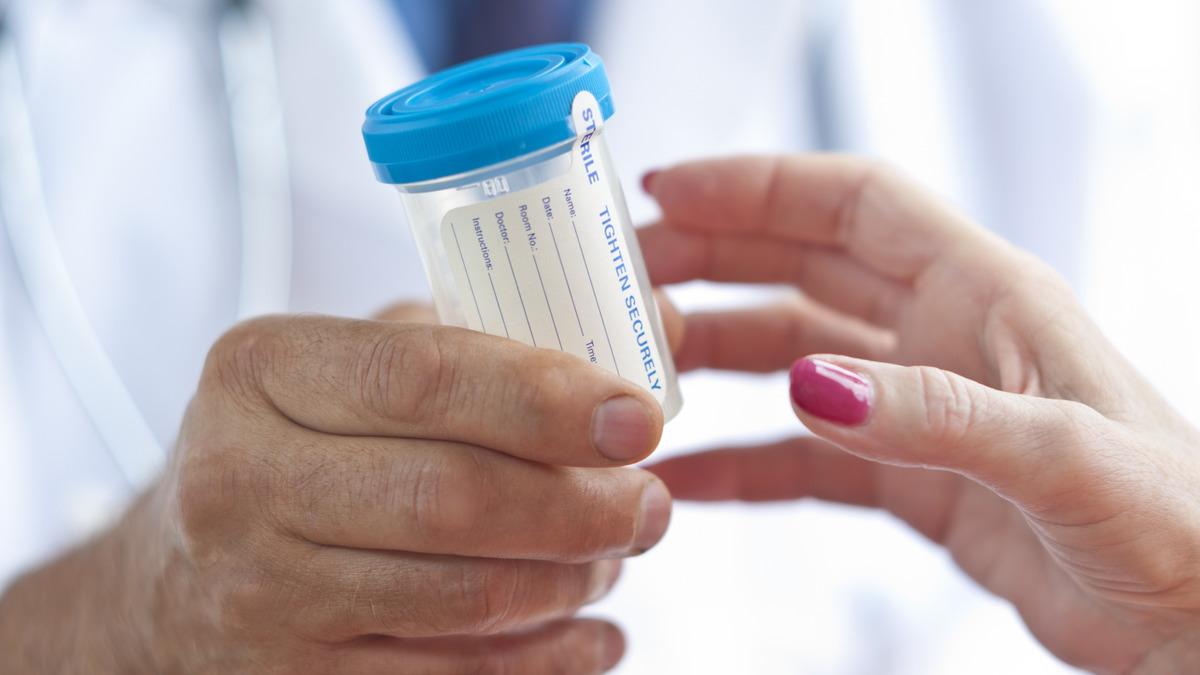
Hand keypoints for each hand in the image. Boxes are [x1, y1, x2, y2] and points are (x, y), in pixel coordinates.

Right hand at [0, 305, 669, 673]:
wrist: (178, 573)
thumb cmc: (305, 445)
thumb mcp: (364, 364)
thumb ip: (493, 337)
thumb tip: (655, 327)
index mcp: (264, 368)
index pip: (427, 376)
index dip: (548, 400)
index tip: (640, 420)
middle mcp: (241, 478)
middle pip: (452, 498)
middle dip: (582, 507)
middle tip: (650, 505)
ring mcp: (258, 592)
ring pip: (464, 599)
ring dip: (572, 581)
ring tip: (615, 557)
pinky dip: (546, 660)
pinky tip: (590, 631)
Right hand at [640, 156, 1199, 673]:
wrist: (1198, 617)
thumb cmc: (1175, 523)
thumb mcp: (1063, 458)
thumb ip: (935, 415)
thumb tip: (809, 385)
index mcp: (985, 295)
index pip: (855, 203)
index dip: (760, 185)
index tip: (670, 191)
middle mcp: (943, 337)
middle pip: (806, 267)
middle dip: (715, 257)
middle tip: (630, 271)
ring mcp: (921, 409)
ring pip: (793, 356)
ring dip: (718, 355)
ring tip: (641, 369)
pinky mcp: (913, 480)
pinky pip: (806, 461)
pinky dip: (744, 465)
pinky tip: (691, 482)